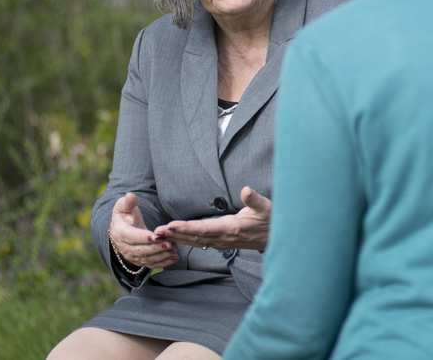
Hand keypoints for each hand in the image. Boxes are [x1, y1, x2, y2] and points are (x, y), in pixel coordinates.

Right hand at [109, 193, 177, 268]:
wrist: (123, 231)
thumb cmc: (126, 216)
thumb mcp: (124, 207)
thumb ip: (128, 202)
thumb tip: (130, 195)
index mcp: (120, 233)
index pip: (131, 236)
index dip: (142, 237)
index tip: (155, 235)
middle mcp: (124, 248)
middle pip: (140, 250)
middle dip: (156, 248)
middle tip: (170, 244)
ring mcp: (132, 256)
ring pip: (147, 259)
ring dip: (161, 256)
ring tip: (174, 251)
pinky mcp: (140, 261)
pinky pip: (151, 264)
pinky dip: (163, 263)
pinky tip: (174, 258)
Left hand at [154, 186, 272, 251]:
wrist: (277, 238)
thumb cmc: (271, 220)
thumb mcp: (266, 207)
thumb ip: (255, 199)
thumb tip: (246, 189)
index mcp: (231, 228)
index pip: (204, 229)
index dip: (186, 228)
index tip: (171, 226)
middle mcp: (223, 237)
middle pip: (194, 237)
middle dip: (175, 234)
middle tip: (155, 232)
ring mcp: (222, 241)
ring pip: (195, 241)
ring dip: (177, 238)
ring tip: (160, 235)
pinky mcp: (222, 241)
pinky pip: (200, 242)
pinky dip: (186, 240)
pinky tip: (176, 238)